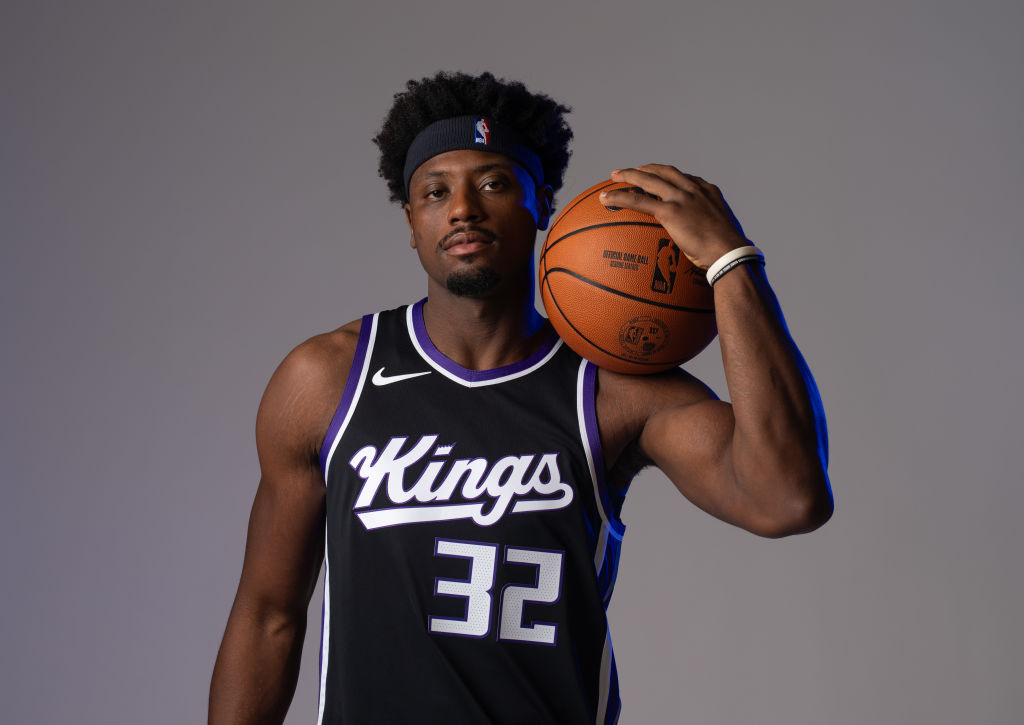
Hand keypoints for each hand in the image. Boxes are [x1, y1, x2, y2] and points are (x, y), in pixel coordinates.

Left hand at [599, 165, 750, 269]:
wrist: (731, 254)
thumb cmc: (729, 253)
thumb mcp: (722, 236)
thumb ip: (711, 234)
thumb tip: (707, 249)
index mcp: (708, 192)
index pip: (685, 178)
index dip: (669, 176)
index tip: (659, 178)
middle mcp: (694, 189)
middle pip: (665, 172)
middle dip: (646, 169)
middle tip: (632, 171)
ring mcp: (681, 198)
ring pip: (648, 180)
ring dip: (628, 176)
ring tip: (613, 177)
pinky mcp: (670, 211)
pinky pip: (639, 200)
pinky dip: (620, 197)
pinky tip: (606, 199)